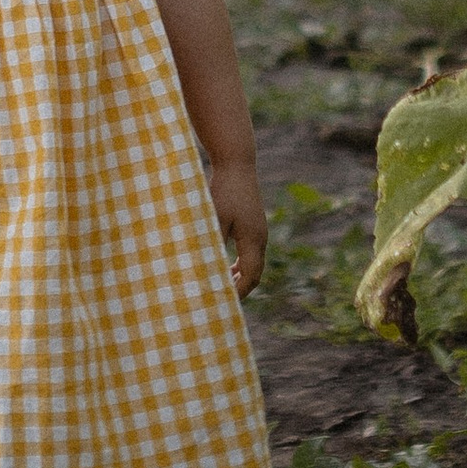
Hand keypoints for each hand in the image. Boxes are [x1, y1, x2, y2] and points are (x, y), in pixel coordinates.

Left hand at [210, 156, 267, 298]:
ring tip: (222, 288)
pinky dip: (241, 265)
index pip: (250, 276)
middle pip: (255, 274)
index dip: (239, 292)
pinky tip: (226, 267)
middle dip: (241, 289)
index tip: (223, 303)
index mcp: (253, 239)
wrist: (237, 165)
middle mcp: (260, 238)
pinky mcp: (254, 225)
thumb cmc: (224, 190)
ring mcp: (259, 231)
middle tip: (222, 302)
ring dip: (240, 278)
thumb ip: (213, 243)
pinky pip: (251, 253)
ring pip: (254, 264)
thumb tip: (206, 267)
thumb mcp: (215, 218)